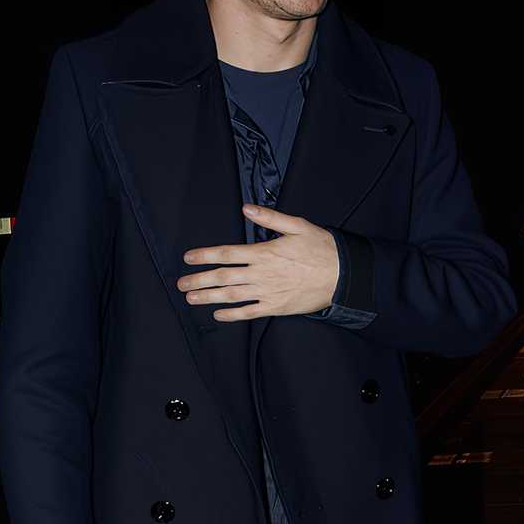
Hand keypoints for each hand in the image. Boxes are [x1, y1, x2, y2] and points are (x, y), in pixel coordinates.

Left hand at [177, 205, 339, 320]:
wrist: (342, 275)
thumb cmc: (321, 248)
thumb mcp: (298, 226)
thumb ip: (270, 218)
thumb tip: (247, 208)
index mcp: (264, 252)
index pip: (227, 254)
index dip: (205, 255)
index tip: (188, 258)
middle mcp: (262, 274)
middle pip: (223, 277)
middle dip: (199, 280)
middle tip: (180, 284)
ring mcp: (268, 292)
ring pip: (231, 296)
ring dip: (208, 298)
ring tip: (191, 298)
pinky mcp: (276, 307)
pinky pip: (249, 312)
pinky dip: (232, 315)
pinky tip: (218, 315)